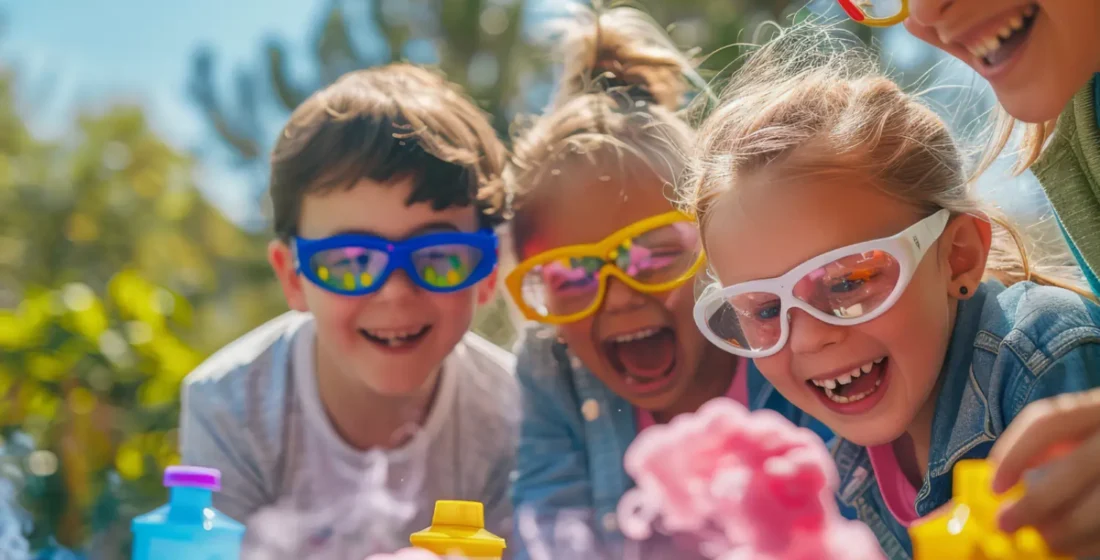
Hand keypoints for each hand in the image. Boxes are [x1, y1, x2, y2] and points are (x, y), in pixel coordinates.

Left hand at [988, 388, 1099, 556]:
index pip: (1049, 421)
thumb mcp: (1079, 432)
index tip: (994, 486)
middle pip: (1076, 468)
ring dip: (1069, 529)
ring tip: (1047, 542)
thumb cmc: (1096, 444)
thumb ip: (1045, 449)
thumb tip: (994, 486)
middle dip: (1037, 503)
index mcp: (1096, 407)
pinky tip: (1078, 548)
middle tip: (1007, 524)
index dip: (1016, 453)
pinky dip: (1095, 542)